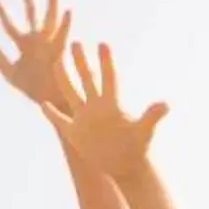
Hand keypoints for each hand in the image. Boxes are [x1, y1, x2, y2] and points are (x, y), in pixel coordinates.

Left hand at [0, 0, 80, 109]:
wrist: (51, 102)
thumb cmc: (34, 88)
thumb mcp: (11, 73)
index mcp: (24, 44)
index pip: (10, 25)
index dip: (2, 12)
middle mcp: (37, 39)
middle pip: (31, 12)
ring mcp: (49, 43)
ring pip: (50, 17)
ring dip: (52, 0)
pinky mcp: (60, 52)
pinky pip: (63, 37)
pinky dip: (66, 25)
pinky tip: (68, 11)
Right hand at [35, 42, 166, 179]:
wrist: (127, 167)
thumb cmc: (139, 149)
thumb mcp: (145, 131)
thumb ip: (152, 116)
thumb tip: (166, 104)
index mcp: (113, 104)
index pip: (109, 78)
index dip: (106, 62)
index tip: (103, 43)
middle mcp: (97, 107)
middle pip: (87, 79)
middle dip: (81, 62)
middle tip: (75, 42)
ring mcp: (84, 119)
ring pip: (70, 93)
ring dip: (63, 78)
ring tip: (57, 61)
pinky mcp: (76, 133)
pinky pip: (60, 121)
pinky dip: (51, 114)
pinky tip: (43, 104)